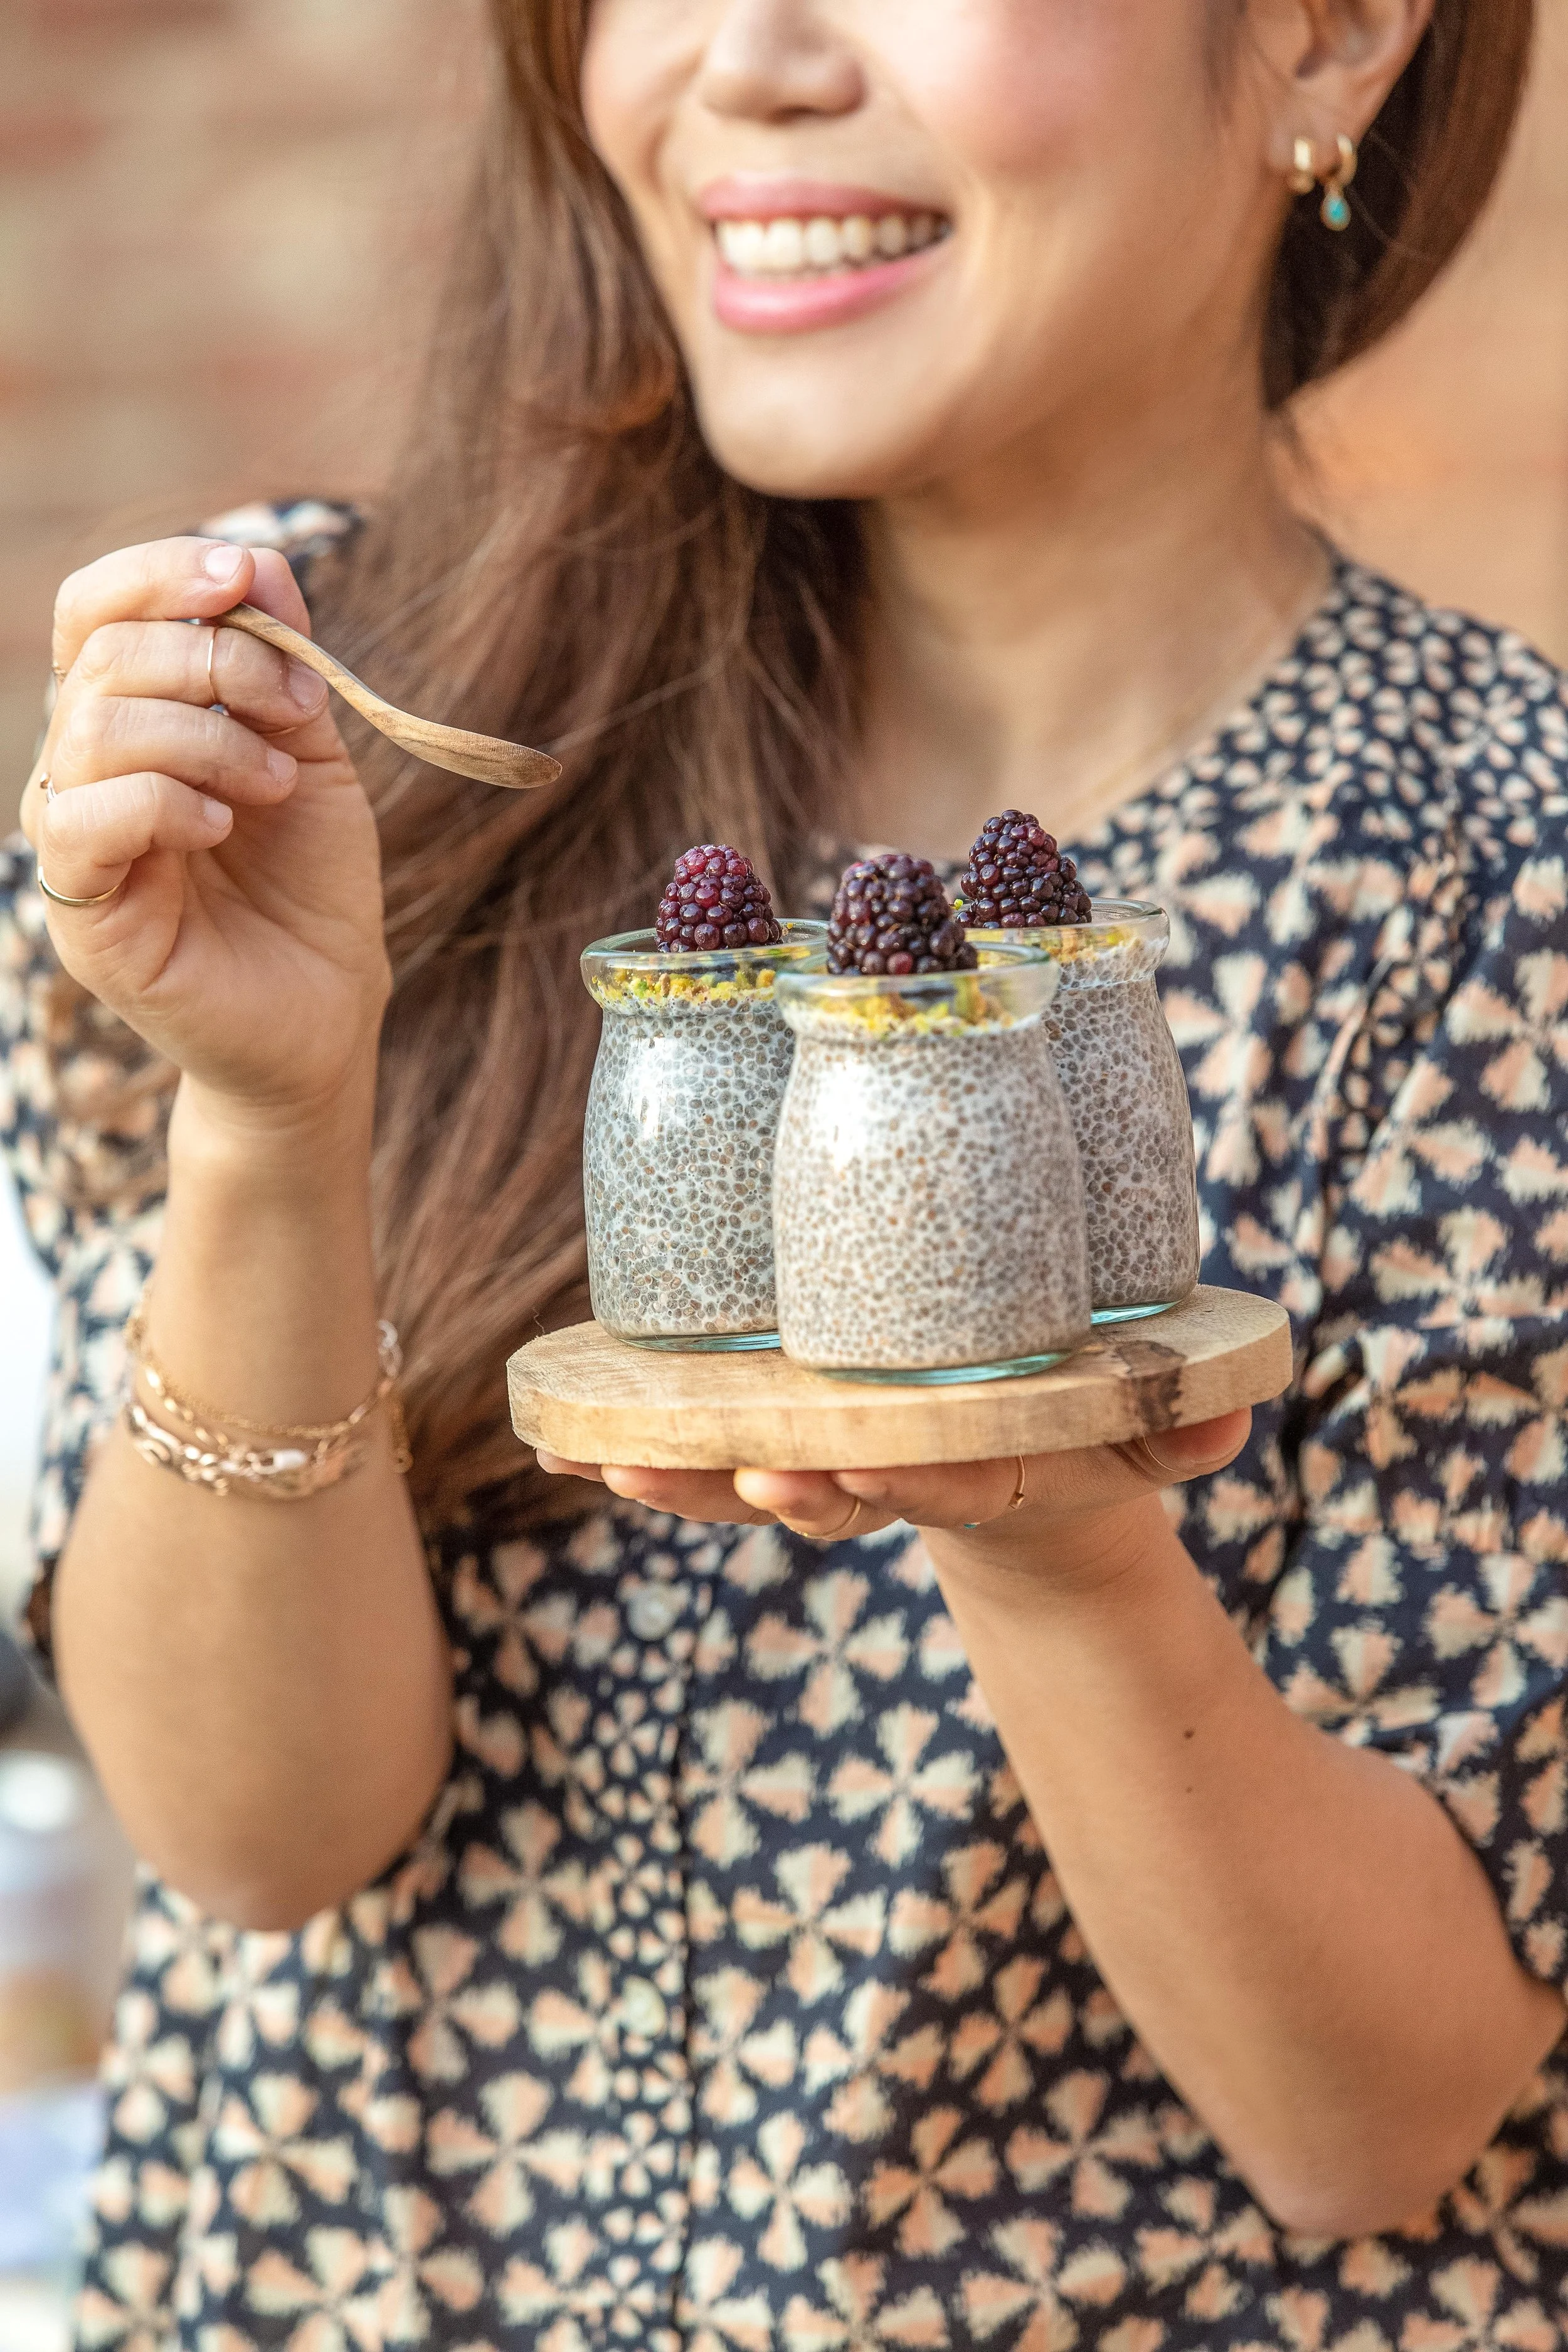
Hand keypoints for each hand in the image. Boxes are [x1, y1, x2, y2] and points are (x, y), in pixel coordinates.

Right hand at [22, 538, 389, 1123]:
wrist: (326, 1011)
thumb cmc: (311, 885)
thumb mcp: (310, 754)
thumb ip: (283, 664)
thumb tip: (258, 559)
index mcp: (130, 719)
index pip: (96, 611)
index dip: (158, 574)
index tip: (242, 576)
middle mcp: (82, 771)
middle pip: (102, 657)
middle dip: (214, 658)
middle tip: (295, 708)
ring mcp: (74, 843)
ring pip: (92, 728)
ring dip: (205, 735)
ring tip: (271, 783)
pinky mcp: (82, 914)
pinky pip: (84, 819)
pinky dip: (164, 800)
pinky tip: (222, 826)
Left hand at [536, 1408, 1251, 1591]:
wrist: (1018, 1474)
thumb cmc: (1074, 1430)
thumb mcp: (1132, 1440)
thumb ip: (1176, 1434)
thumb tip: (1224, 1429)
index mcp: (977, 1471)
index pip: (937, 1483)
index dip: (893, 1479)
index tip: (842, 1468)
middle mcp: (893, 1477)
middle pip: (830, 1492)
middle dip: (779, 1487)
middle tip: (738, 1475)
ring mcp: (836, 1463)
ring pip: (751, 1478)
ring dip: (680, 1476)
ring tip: (606, 1462)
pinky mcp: (788, 1440)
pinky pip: (709, 1455)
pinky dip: (644, 1456)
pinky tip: (563, 1446)